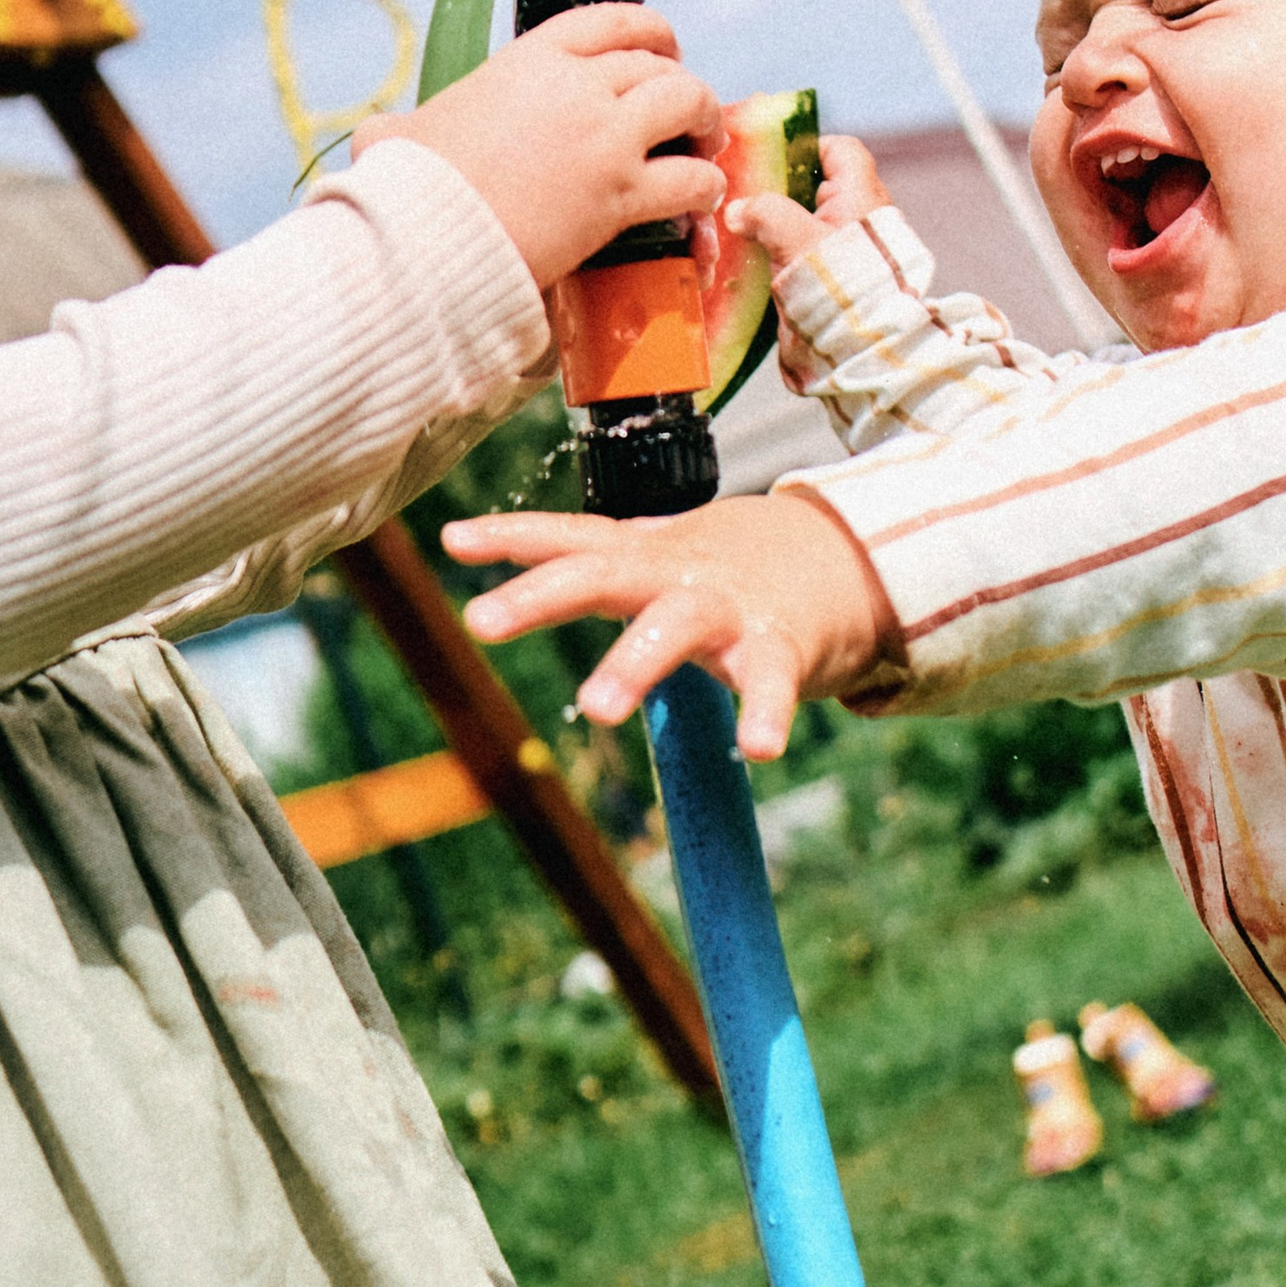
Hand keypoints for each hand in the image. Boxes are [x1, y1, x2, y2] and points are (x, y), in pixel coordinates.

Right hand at [359, 6, 725, 289]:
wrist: (429, 238)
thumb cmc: (409, 188)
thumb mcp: (397, 135)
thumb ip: (402, 127)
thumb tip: (375, 138)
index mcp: (528, 60)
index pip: (608, 22)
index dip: (648, 31)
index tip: (661, 48)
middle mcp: (577, 86)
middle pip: (657, 63)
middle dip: (680, 81)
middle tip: (687, 109)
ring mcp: (605, 136)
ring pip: (687, 103)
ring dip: (705, 120)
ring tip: (706, 143)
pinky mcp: (621, 193)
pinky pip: (690, 177)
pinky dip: (706, 184)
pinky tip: (704, 197)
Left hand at [444, 490, 894, 759]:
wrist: (832, 557)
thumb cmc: (711, 568)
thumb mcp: (639, 554)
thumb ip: (559, 553)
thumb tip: (454, 539)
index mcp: (636, 555)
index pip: (566, 537)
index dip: (510, 537)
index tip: (453, 541)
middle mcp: (673, 573)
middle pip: (600, 574)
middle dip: (540, 596)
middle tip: (481, 622)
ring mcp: (725, 606)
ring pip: (674, 627)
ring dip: (634, 663)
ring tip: (595, 709)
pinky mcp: (778, 645)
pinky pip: (770, 681)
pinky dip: (764, 713)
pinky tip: (757, 749)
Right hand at [725, 131, 885, 276]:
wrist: (861, 348)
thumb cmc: (839, 286)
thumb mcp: (794, 238)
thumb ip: (764, 213)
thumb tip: (739, 210)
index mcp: (861, 197)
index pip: (841, 150)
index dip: (807, 147)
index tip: (773, 159)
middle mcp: (861, 219)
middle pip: (819, 187)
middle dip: (783, 192)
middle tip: (749, 200)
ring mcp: (851, 251)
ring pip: (810, 223)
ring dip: (781, 228)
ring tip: (748, 234)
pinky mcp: (838, 279)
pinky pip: (808, 255)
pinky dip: (786, 255)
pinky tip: (760, 264)